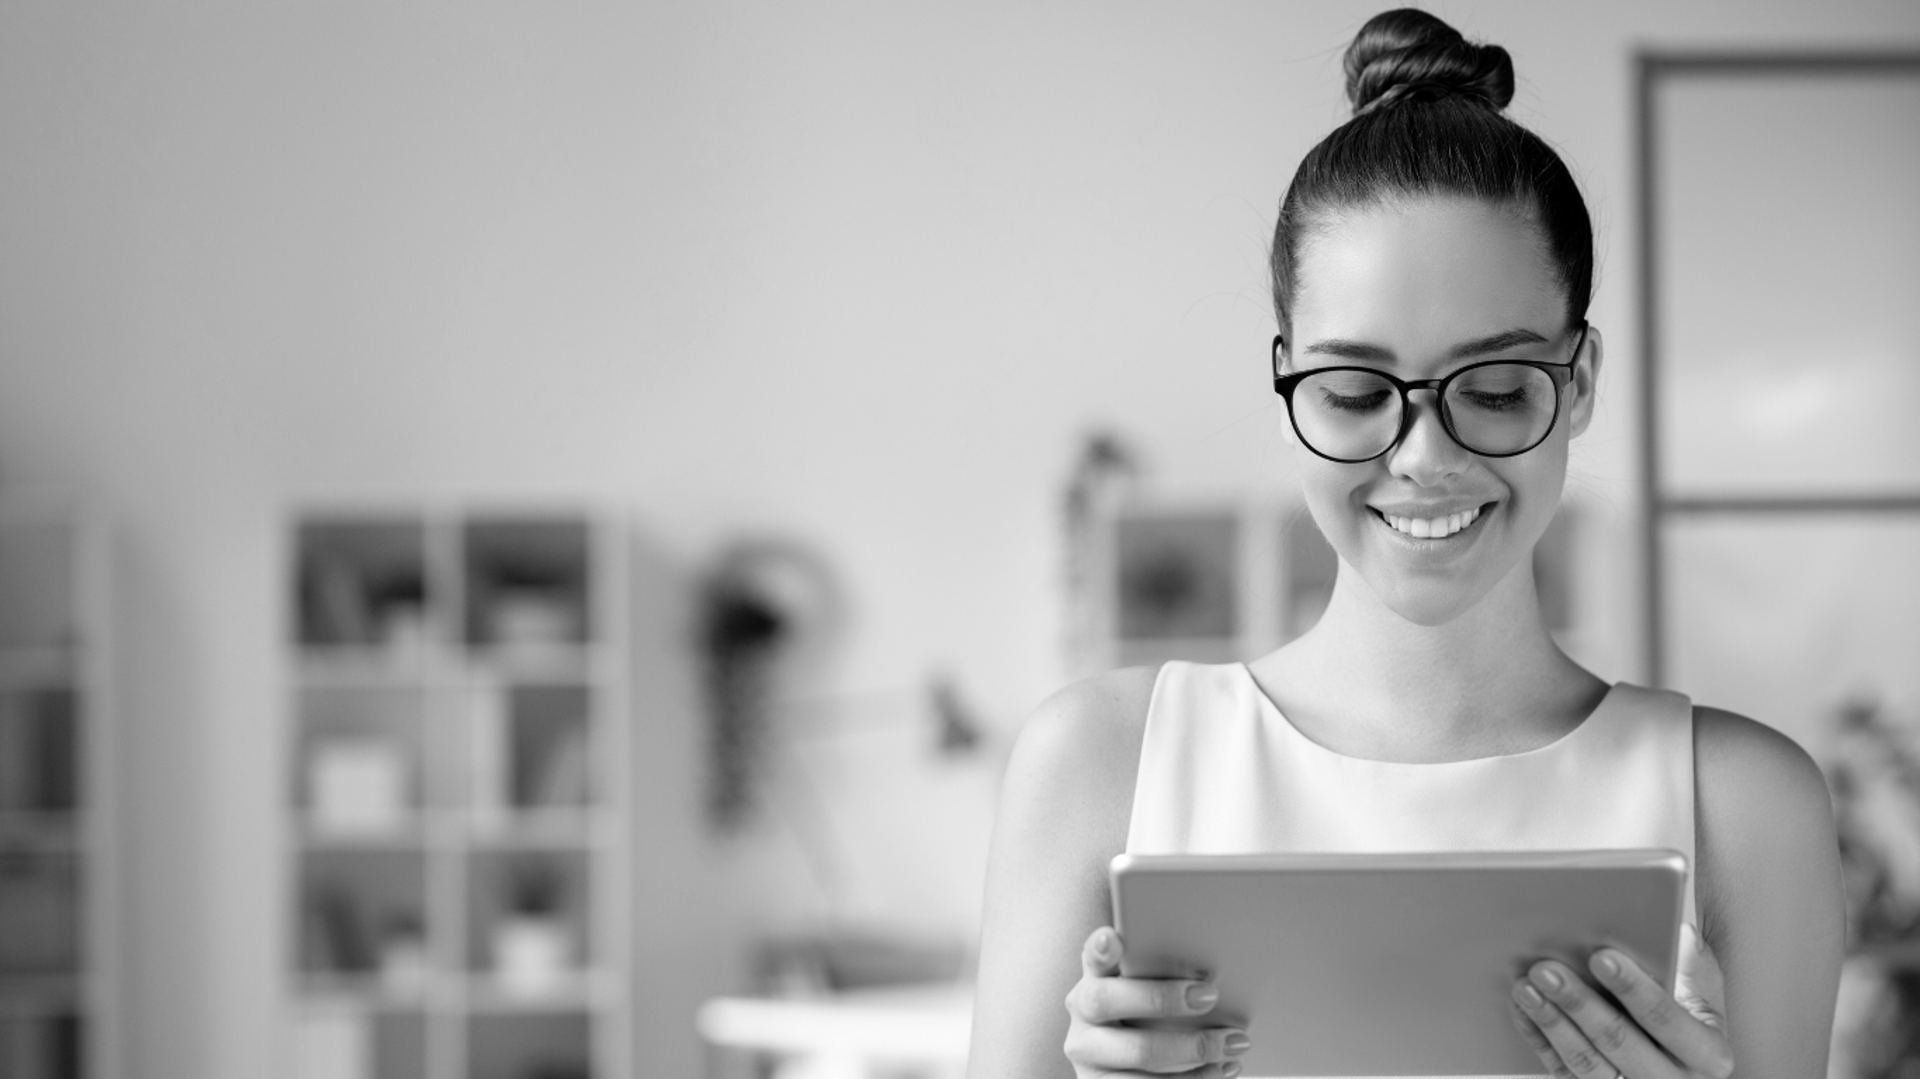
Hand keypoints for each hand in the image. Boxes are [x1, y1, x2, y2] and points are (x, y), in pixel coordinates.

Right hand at [1064, 926, 1250, 1076]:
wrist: (1125, 1070)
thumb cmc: (1143, 1023)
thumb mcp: (1142, 997)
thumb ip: (1157, 978)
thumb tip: (1207, 970)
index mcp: (1092, 982)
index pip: (1091, 958)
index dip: (1098, 949)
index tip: (1112, 938)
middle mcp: (1083, 1018)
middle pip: (1108, 1001)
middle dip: (1161, 997)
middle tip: (1209, 995)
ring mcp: (1089, 1057)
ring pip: (1137, 1052)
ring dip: (1192, 1047)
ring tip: (1230, 1043)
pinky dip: (1194, 1078)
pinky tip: (1219, 1069)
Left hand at [1510, 924, 1732, 1078]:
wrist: (1679, 1066)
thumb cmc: (1689, 1017)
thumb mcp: (1705, 994)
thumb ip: (1694, 966)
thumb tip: (1682, 934)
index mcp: (1708, 1054)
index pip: (1666, 1019)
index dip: (1633, 988)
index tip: (1601, 957)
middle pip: (1619, 1042)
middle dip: (1579, 1003)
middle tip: (1545, 969)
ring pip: (1587, 1063)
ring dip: (1552, 1022)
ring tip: (1525, 987)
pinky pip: (1564, 1074)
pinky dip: (1541, 1040)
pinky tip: (1523, 1011)